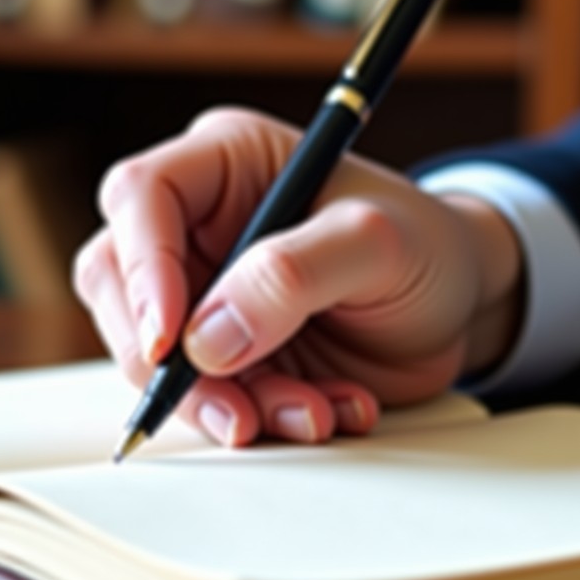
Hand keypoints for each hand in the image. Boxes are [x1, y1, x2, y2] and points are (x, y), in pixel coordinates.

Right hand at [73, 108, 523, 445]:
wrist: (459, 305)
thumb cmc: (426, 247)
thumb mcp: (379, 243)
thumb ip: (295, 274)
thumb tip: (207, 336)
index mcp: (226, 162)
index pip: (142, 196)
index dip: (143, 269)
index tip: (172, 342)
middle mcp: (200, 223)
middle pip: (121, 284)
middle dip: (171, 363)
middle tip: (237, 410)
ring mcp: (205, 289)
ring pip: (153, 354)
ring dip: (225, 402)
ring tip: (311, 413)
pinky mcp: (223, 348)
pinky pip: (204, 394)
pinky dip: (258, 417)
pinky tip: (322, 409)